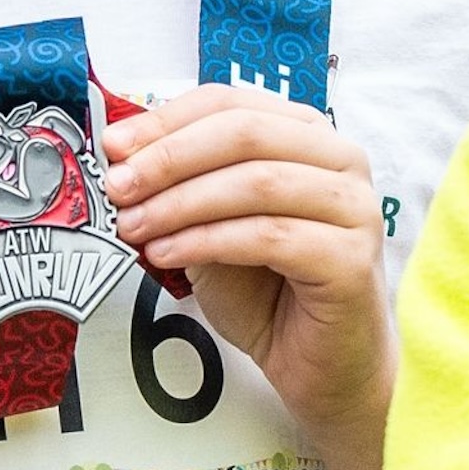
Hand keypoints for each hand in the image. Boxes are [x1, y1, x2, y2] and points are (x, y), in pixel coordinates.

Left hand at [104, 85, 392, 432]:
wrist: (318, 367)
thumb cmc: (267, 292)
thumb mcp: (210, 223)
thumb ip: (182, 184)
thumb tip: (122, 152)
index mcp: (308, 135)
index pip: (232, 102)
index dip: (167, 119)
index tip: (114, 146)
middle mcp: (341, 161)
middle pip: (245, 132)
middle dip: (169, 157)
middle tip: (118, 185)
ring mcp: (354, 208)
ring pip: (256, 183)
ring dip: (181, 202)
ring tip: (133, 226)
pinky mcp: (350, 258)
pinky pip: (268, 236)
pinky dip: (206, 241)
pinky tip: (165, 254)